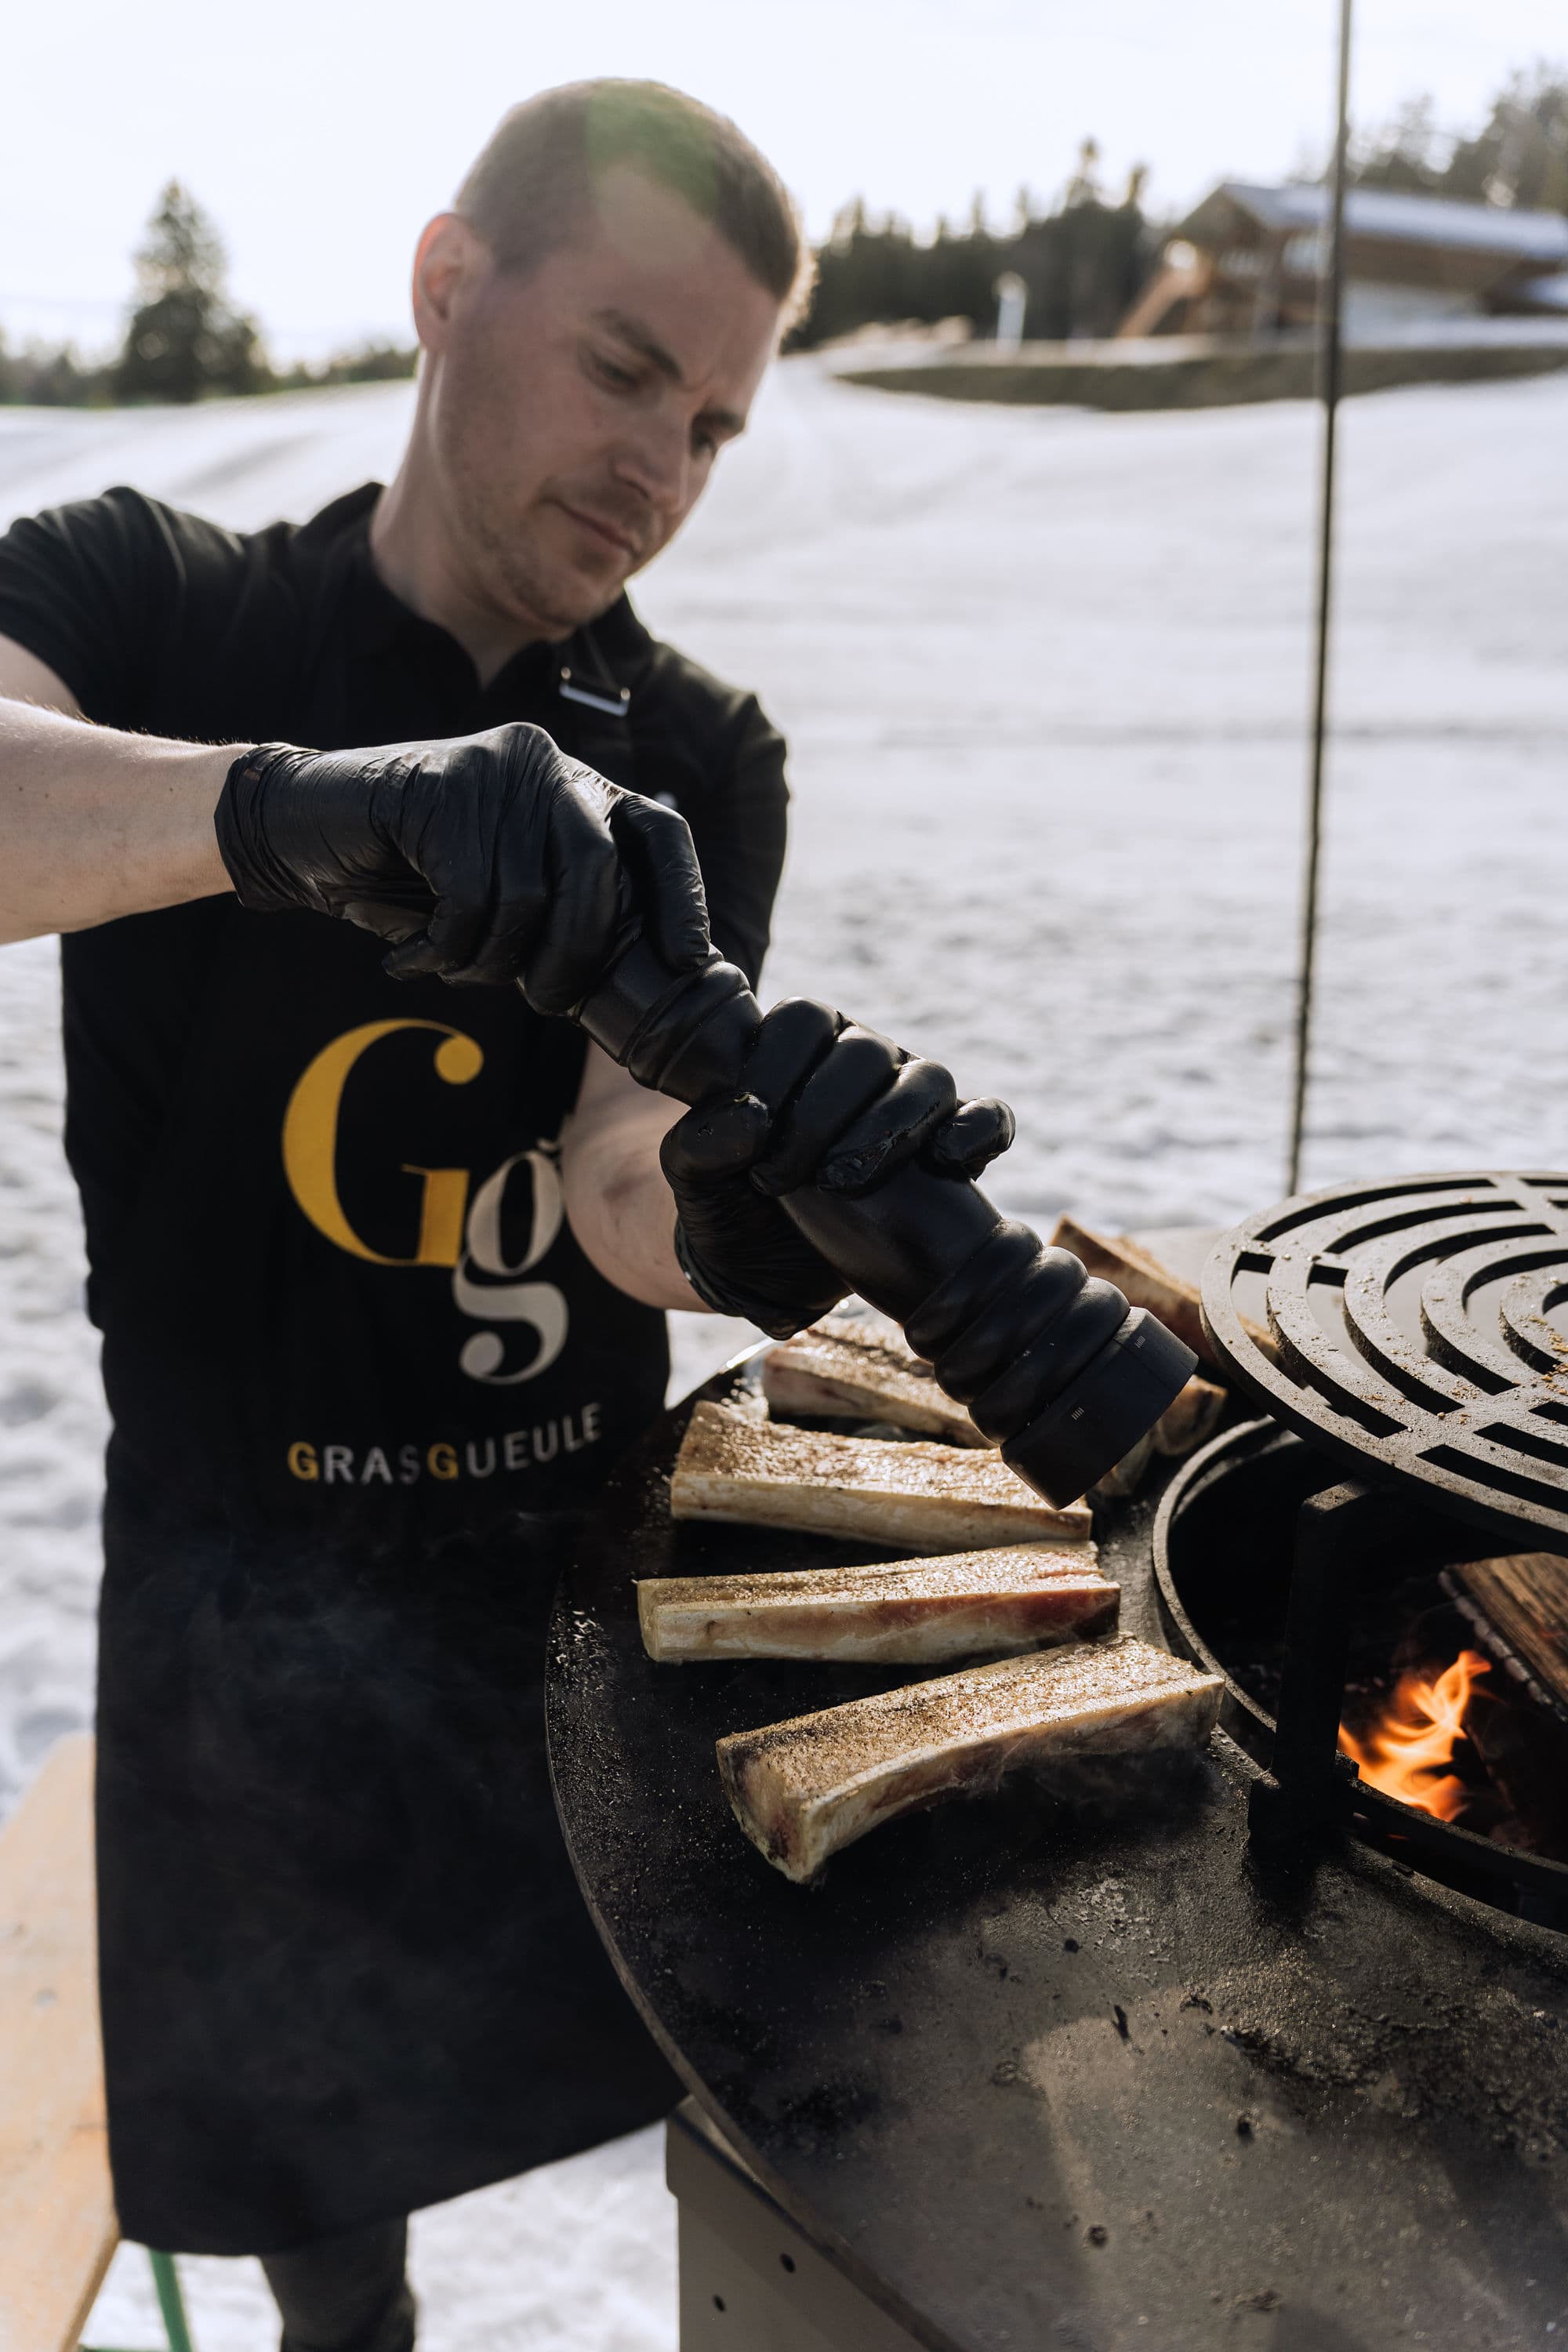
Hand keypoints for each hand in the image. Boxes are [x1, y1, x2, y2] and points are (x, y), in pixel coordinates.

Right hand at [214, 722, 709, 1014]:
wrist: (304, 830)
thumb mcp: (504, 888)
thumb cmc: (411, 875)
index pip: (657, 832)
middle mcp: (544, 764)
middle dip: (573, 956)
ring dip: (487, 961)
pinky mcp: (439, 789)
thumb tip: (641, 975)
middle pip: (596, 873)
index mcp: (575, 784)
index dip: (681, 898)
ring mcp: (492, 770)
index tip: (686, 961)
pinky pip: (469, 900)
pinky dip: (442, 949)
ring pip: (526, 898)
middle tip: (543, 1002)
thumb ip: (563, 907)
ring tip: (446, 966)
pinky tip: (410, 956)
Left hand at [662, 998, 1013, 1337]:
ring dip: (888, 1128)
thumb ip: (700, 1146)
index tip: (751, 1138)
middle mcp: (860, 1060)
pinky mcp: (949, 1148)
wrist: (769, 1269)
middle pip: (864, 1050)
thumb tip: (752, 1120)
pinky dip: (977, 1131)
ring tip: (843, 1184)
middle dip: (820, 1114)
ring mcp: (910, 1100)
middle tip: (779, 1179)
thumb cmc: (730, 1207)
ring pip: (928, 1079)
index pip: (803, 1019)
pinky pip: (987, 1117)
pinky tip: (949, 1160)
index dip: (776, 1070)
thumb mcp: (694, 1182)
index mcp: (796, 1048)